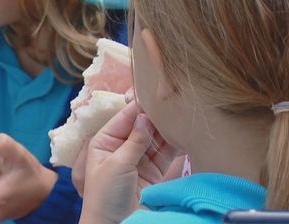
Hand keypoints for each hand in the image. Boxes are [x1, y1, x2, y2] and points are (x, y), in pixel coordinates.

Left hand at [79, 101, 176, 223]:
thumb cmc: (105, 196)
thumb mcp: (117, 164)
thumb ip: (134, 140)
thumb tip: (145, 116)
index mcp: (105, 142)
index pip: (123, 118)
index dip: (138, 107)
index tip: (153, 94)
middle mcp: (122, 147)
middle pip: (141, 127)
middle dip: (155, 117)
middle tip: (172, 103)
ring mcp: (138, 160)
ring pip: (155, 139)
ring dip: (166, 129)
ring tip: (180, 115)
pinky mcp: (153, 172)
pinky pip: (165, 154)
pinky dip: (174, 145)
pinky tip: (183, 133)